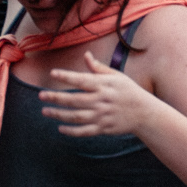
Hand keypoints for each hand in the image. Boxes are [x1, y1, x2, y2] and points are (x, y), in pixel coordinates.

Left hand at [40, 52, 155, 136]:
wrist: (145, 114)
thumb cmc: (129, 91)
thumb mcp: (117, 77)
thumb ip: (98, 68)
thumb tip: (86, 55)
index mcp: (104, 85)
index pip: (82, 80)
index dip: (66, 76)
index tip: (53, 73)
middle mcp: (102, 100)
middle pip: (75, 100)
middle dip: (56, 98)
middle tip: (41, 96)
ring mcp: (102, 116)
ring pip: (76, 116)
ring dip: (59, 114)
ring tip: (45, 111)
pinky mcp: (104, 128)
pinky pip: (84, 131)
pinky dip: (71, 131)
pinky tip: (60, 128)